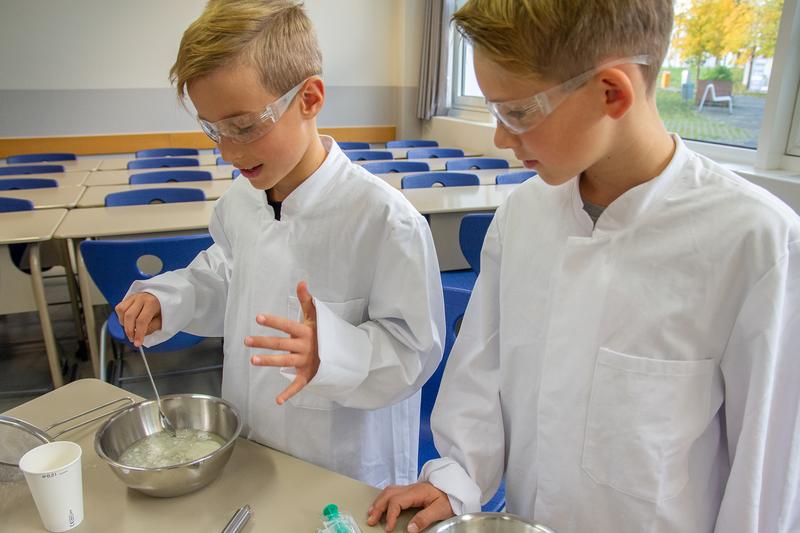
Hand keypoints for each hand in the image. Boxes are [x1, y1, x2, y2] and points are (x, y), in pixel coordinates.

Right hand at [115, 292, 161, 346]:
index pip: (142, 320)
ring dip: (124, 323)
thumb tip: (139, 335)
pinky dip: (121, 317)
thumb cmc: (160, 311)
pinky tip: (128, 320)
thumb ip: (151, 328)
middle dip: (129, 331)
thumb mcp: (161, 321)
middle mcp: (141, 298)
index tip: (137, 344)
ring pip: (122, 311)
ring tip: (131, 328)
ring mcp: (133, 297)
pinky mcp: (127, 298)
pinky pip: (119, 308)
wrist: (159, 299)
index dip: (138, 334)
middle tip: (132, 339)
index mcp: (152, 303)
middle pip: (129, 316)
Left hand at [246, 281, 318, 404]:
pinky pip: (297, 385)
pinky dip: (288, 394)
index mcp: (305, 332)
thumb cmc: (323, 333)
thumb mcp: (316, 316)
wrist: (340, 353)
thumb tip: (301, 282)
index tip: (259, 317)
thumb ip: (307, 300)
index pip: (287, 325)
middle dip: (263, 342)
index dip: (273, 321)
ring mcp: (305, 362)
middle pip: (281, 344)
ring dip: (269, 361)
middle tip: (246, 340)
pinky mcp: (307, 375)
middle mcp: (304, 347)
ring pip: (284, 362)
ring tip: (252, 360)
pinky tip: (277, 400)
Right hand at [367, 482, 454, 531]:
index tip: (389, 528)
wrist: (456, 489)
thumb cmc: (449, 498)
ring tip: (371, 513)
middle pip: (389, 494)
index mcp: (417, 492)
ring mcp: (410, 488)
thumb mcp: (440, 510)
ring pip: (389, 491)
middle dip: (378, 507)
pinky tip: (382, 504)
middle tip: (371, 520)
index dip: (390, 515)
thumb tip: (409, 529)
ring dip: (379, 501)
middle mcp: (411, 488)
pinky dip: (384, 498)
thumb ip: (424, 518)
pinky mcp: (411, 490)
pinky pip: (393, 491)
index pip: (396, 501)